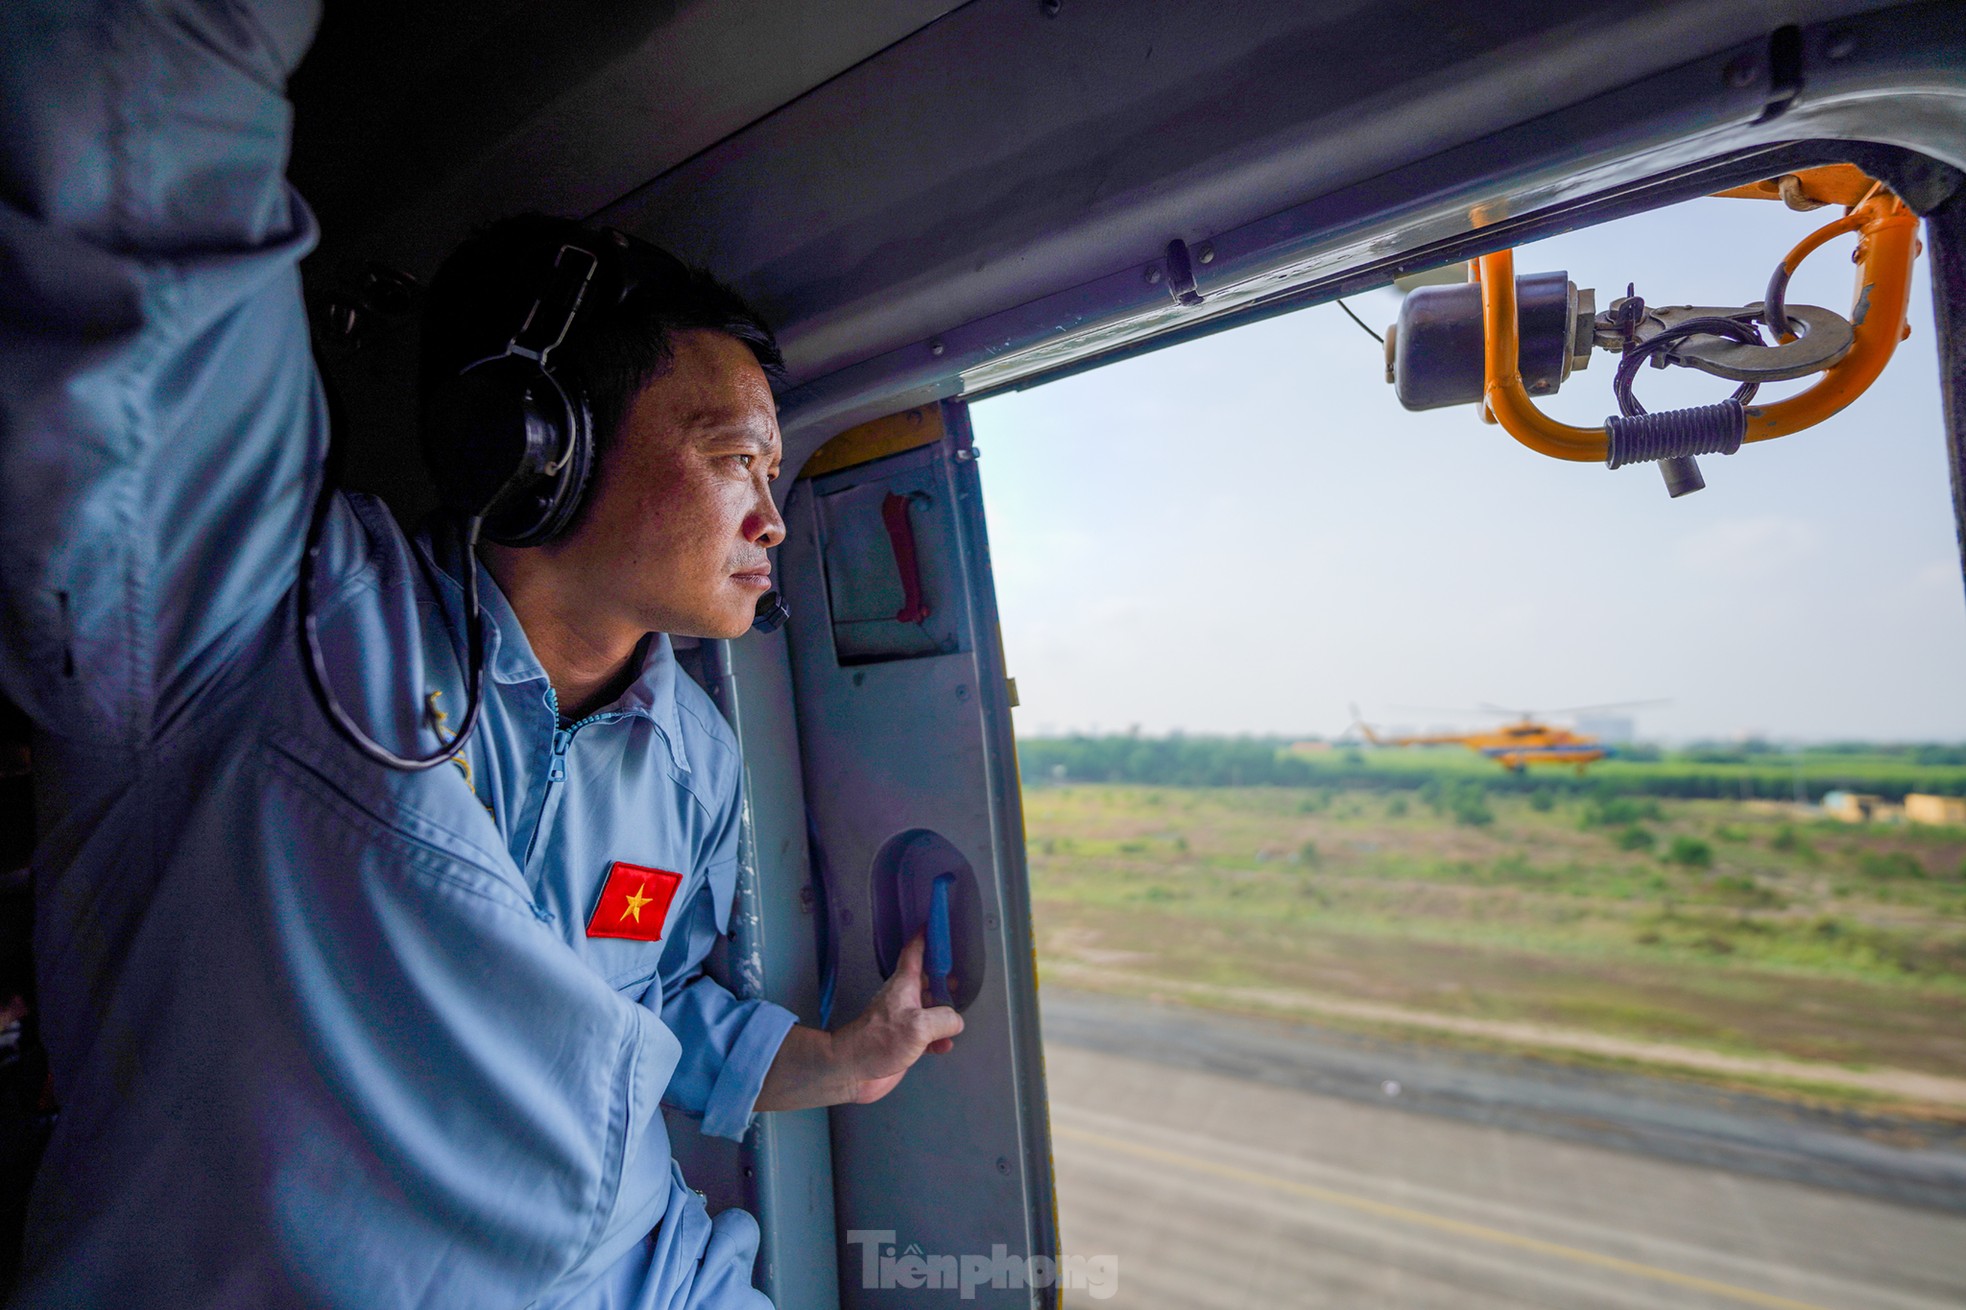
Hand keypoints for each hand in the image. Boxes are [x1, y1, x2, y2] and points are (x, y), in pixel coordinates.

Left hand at [755, 933, 963, 1109]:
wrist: (852, 1070)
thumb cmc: (879, 1041)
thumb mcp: (919, 1025)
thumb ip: (944, 1018)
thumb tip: (956, 1020)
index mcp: (903, 985)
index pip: (914, 953)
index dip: (923, 938)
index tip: (932, 925)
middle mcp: (903, 999)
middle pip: (924, 980)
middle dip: (941, 977)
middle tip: (957, 976)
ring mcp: (902, 1021)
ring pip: (927, 1008)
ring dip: (942, 1009)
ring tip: (957, 1010)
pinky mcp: (903, 1042)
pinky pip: (927, 1035)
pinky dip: (938, 1037)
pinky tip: (946, 1045)